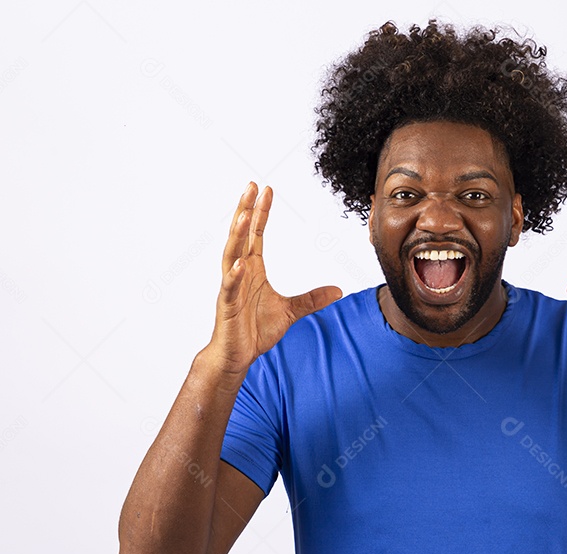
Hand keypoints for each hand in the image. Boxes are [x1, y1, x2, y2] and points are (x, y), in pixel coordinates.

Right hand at [206, 182, 341, 374]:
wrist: (238, 355)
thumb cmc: (256, 331)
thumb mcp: (291, 311)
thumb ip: (312, 299)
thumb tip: (338, 291)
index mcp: (253, 270)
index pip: (256, 235)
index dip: (260, 212)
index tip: (266, 189)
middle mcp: (240, 273)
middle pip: (241, 236)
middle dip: (245, 210)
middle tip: (251, 185)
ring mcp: (232, 288)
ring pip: (231, 255)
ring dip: (237, 235)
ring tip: (243, 215)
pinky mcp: (228, 306)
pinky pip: (230, 287)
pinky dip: (235, 276)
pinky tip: (241, 264)